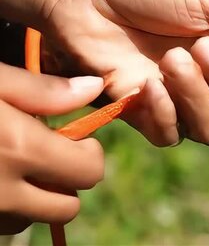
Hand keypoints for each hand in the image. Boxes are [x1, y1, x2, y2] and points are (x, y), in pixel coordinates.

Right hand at [0, 63, 103, 233]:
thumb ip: (42, 91)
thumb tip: (95, 88)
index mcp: (19, 149)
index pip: (88, 172)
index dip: (87, 154)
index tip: (69, 138)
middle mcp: (5, 191)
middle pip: (67, 207)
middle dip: (65, 181)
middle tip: (42, 155)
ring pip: (32, 219)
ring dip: (33, 199)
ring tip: (12, 164)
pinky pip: (4, 224)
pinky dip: (7, 208)